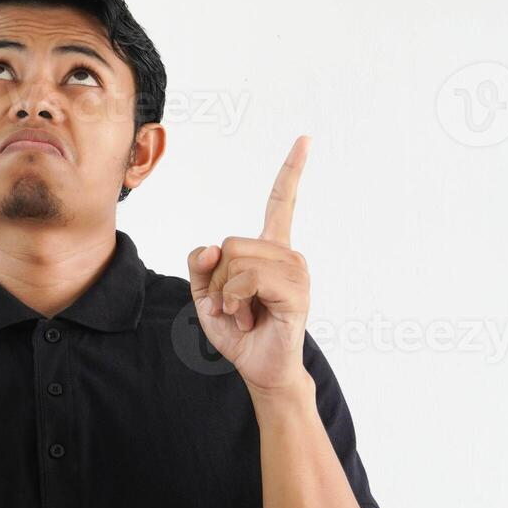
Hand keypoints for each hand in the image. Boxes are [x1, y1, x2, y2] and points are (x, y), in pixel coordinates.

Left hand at [187, 135, 312, 394]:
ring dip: (225, 294)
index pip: (281, 202)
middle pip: (230, 243)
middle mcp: (287, 255)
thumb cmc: (238, 330)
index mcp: (269, 250)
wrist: (259, 368)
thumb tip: (212, 247)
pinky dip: (235, 300)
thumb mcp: (206, 295)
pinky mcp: (296, 291)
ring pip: (235, 260)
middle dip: (216, 280)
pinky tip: (248, 318)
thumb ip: (201, 266)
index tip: (306, 139)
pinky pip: (248, 279)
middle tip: (231, 306)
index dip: (291, 170)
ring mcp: (295, 272)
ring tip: (242, 314)